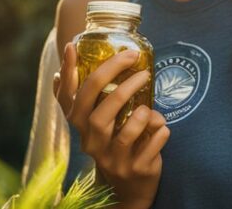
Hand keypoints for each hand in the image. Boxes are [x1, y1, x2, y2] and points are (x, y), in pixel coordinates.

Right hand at [54, 42, 169, 208]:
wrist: (129, 186)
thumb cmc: (115, 141)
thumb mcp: (99, 118)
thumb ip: (91, 92)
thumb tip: (71, 51)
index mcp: (81, 125)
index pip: (69, 98)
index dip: (69, 73)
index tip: (73, 46)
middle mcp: (92, 143)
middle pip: (97, 114)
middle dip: (120, 87)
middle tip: (140, 67)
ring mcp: (113, 159)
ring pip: (123, 134)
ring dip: (140, 114)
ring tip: (149, 106)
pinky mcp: (135, 169)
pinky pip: (149, 147)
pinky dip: (159, 132)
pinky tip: (162, 125)